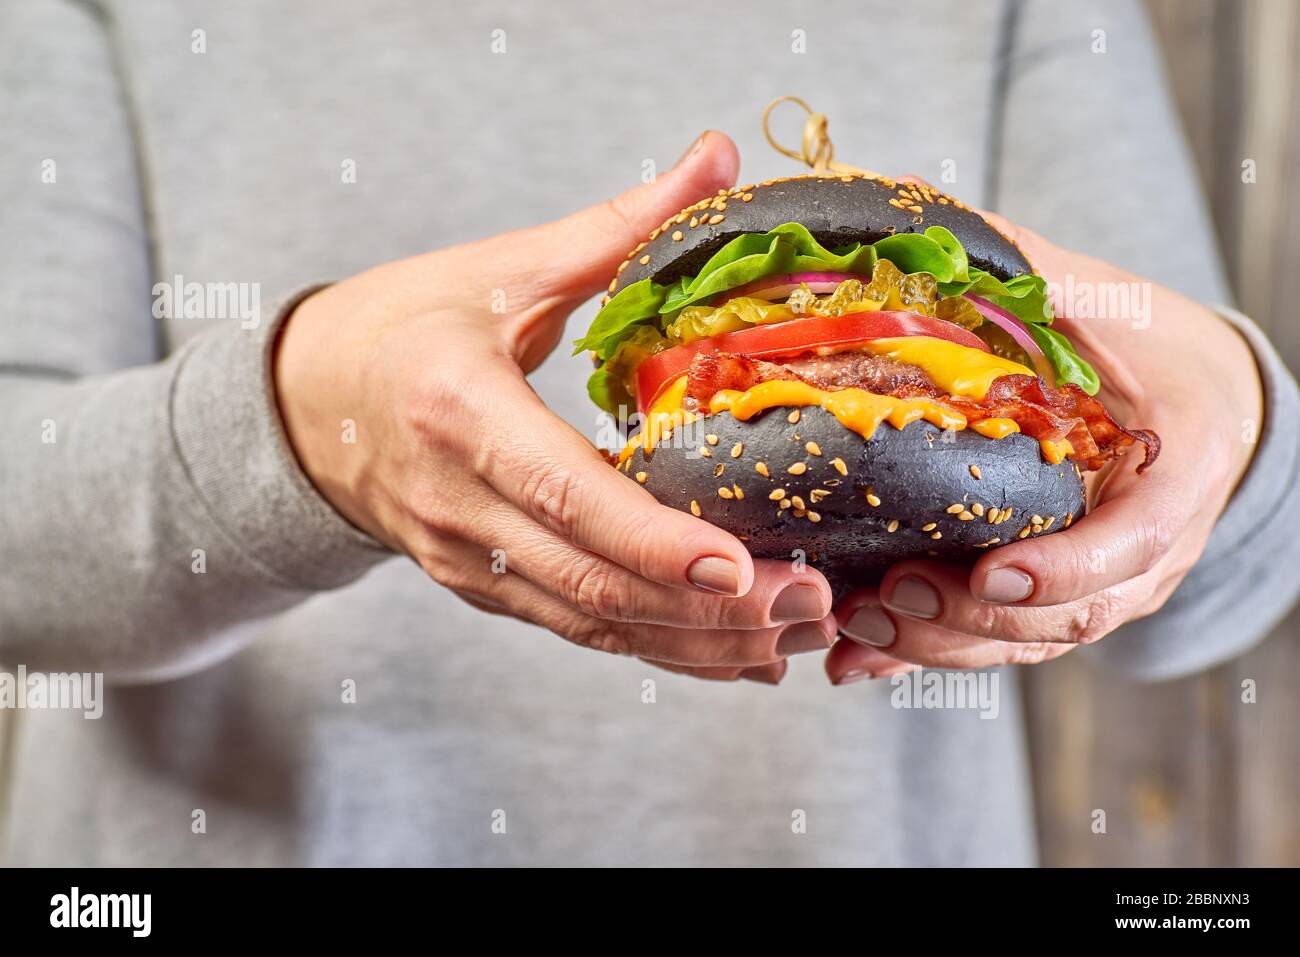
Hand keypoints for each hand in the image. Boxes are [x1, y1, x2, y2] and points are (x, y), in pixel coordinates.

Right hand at [274, 131, 835, 683]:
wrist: (302, 405)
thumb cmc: (400, 326)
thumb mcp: (500, 270)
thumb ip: (616, 226)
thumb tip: (720, 158)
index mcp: (460, 413)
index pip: (563, 495)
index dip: (652, 541)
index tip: (740, 567)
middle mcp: (459, 506)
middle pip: (592, 581)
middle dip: (707, 609)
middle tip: (811, 604)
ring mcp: (466, 560)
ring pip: (593, 622)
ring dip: (697, 643)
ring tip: (796, 633)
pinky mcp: (480, 587)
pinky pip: (578, 628)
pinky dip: (659, 646)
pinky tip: (733, 651)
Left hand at [826, 212, 1263, 683]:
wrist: (1195, 402)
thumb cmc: (1148, 346)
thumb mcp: (1100, 299)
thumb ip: (1020, 268)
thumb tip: (910, 207)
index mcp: (1178, 466)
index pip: (1138, 538)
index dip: (1069, 568)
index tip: (993, 571)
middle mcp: (1149, 545)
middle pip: (1070, 614)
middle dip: (974, 618)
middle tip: (889, 595)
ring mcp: (1108, 584)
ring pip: (1029, 643)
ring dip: (939, 646)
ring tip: (856, 627)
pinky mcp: (1060, 601)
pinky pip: (1001, 645)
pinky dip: (929, 657)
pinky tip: (858, 659)